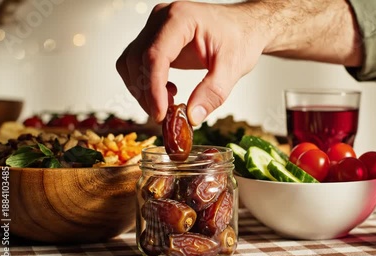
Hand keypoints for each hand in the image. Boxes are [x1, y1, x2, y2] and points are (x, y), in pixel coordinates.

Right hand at [116, 1, 267, 125]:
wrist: (245, 28)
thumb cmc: (241, 38)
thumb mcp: (233, 67)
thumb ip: (213, 93)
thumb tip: (192, 117)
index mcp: (181, 18)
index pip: (155, 55)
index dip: (154, 88)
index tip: (160, 114)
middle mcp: (162, 19)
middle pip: (137, 59)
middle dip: (147, 93)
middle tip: (164, 116)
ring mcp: (156, 28)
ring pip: (131, 62)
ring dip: (143, 90)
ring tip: (169, 105)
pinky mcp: (156, 40)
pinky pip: (138, 63)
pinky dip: (146, 83)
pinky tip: (168, 92)